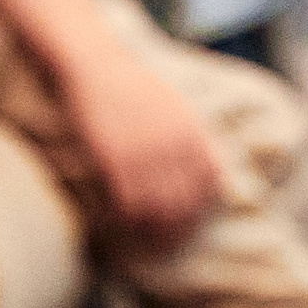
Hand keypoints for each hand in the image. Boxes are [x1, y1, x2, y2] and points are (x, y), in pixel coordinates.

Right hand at [56, 45, 224, 256]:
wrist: (96, 64)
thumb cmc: (132, 83)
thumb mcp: (175, 104)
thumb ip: (191, 135)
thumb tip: (208, 166)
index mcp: (194, 130)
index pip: (211, 184)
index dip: (200, 210)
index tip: (187, 224)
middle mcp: (175, 144)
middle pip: (185, 203)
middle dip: (175, 228)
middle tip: (161, 244)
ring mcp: (145, 152)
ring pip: (156, 210)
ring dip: (148, 230)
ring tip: (136, 240)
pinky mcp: (115, 158)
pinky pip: (125, 203)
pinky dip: (121, 220)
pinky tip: (112, 222)